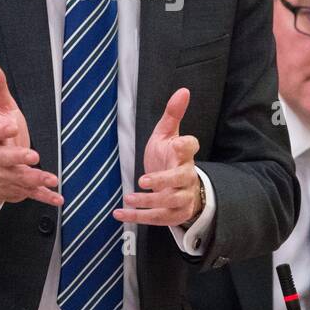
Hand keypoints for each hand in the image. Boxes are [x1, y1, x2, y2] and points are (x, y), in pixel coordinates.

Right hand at [0, 60, 61, 207]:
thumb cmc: (0, 136)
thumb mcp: (0, 110)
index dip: (1, 128)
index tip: (12, 124)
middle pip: (4, 158)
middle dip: (17, 157)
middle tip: (32, 155)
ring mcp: (8, 175)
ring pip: (19, 178)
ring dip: (34, 179)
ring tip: (49, 177)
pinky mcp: (19, 189)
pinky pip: (31, 194)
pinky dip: (44, 196)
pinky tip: (57, 197)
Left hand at [118, 87, 201, 226]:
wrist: (179, 186)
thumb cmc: (169, 156)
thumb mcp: (168, 134)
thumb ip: (173, 114)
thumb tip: (183, 90)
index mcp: (184, 154)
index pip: (191, 147)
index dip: (185, 146)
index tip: (175, 143)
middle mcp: (187, 176)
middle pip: (181, 179)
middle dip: (163, 181)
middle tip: (143, 180)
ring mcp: (182, 197)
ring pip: (170, 201)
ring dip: (148, 202)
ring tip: (128, 198)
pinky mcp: (174, 214)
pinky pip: (158, 219)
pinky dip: (138, 218)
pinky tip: (119, 214)